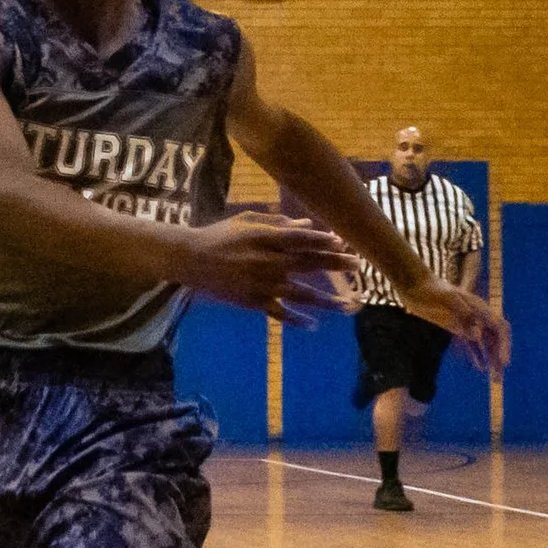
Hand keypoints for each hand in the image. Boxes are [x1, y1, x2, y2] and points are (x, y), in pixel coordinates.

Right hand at [176, 213, 354, 320]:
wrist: (190, 259)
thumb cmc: (219, 236)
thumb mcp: (246, 221)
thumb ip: (277, 223)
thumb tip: (308, 225)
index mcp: (266, 238)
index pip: (304, 239)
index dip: (326, 241)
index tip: (344, 243)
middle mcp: (268, 261)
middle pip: (310, 263)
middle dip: (337, 264)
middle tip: (358, 266)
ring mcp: (262, 283)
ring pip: (302, 293)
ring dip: (328, 300)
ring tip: (348, 305)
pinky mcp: (253, 301)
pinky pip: (279, 313)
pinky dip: (297, 320)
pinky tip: (313, 325)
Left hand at [405, 277, 509, 369]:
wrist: (414, 285)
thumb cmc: (431, 289)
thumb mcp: (447, 298)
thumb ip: (463, 314)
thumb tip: (477, 335)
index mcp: (480, 309)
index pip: (500, 328)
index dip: (504, 345)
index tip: (503, 362)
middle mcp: (477, 316)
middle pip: (495, 340)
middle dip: (498, 359)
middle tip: (497, 380)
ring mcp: (467, 322)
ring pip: (485, 344)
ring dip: (490, 360)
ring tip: (493, 378)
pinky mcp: (455, 326)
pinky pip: (470, 344)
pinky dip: (476, 355)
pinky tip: (479, 368)